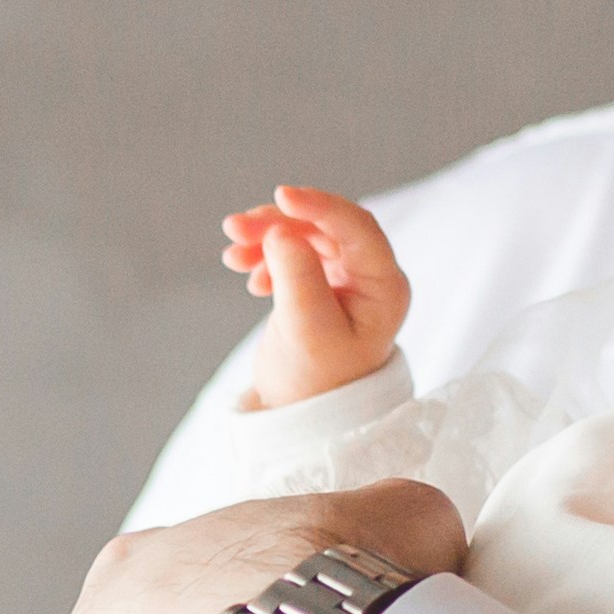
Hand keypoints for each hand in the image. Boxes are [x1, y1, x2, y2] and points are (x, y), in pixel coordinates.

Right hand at [219, 185, 409, 407]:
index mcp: (384, 288)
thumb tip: (281, 231)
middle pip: (324, 228)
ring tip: (230, 254)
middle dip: (278, 223)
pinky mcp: (319, 286)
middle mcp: (369, 278)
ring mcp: (344, 280)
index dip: (319, 205)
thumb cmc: (314, 383)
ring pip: (303, 238)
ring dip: (265, 238)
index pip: (357, 228)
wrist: (303, 418)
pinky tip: (248, 277)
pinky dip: (265, 257)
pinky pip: (292, 255)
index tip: (281, 196)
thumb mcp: (306, 331)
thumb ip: (298, 277)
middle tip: (233, 227)